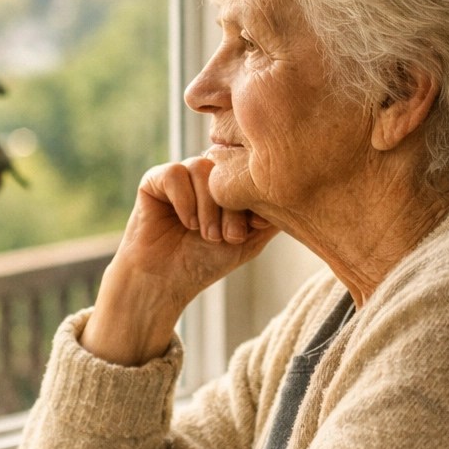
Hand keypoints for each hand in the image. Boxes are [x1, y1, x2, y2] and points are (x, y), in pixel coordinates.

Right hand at [83, 156, 276, 364]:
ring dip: (208, 206)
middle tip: (227, 238)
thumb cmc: (205, 262)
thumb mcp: (250, 240)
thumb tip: (295, 191)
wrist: (165, 280)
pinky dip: (184, 201)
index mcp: (228, 183)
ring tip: (206, 234)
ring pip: (201, 167)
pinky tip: (186, 223)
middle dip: (231, 205)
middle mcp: (205, 174)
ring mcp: (180, 175)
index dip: (252, 197)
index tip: (252, 230)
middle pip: (226, 167)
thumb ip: (270, 216)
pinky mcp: (154, 180)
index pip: (247, 170)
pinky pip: (174, 173)